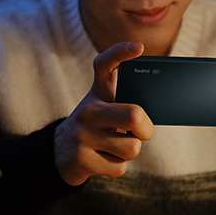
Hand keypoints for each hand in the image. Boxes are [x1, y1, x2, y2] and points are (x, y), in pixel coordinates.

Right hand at [54, 42, 154, 185]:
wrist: (60, 155)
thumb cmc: (96, 128)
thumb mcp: (106, 109)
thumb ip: (128, 104)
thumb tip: (155, 114)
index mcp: (97, 93)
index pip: (105, 64)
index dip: (121, 53)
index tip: (138, 47)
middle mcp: (87, 110)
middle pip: (135, 115)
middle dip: (147, 129)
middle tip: (142, 132)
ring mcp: (81, 134)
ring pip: (132, 148)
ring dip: (130, 152)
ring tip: (114, 147)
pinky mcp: (79, 159)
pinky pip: (120, 167)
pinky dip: (118, 166)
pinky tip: (103, 159)